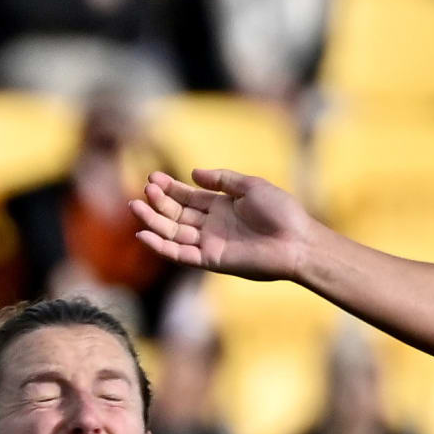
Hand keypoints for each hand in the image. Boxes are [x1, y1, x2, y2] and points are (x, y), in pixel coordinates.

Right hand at [134, 166, 313, 282]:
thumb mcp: (250, 186)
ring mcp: (210, 243)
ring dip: (153, 221)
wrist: (298, 241)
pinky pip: (181, 255)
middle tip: (145, 188)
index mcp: (221, 207)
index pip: (187, 197)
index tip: (152, 176)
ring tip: (136, 206)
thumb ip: (222, 179)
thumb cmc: (281, 211)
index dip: (169, 188)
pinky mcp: (212, 260)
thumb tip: (194, 173)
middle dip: (158, 202)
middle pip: (176, 214)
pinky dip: (162, 247)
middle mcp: (212, 226)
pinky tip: (144, 234)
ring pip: (173, 233)